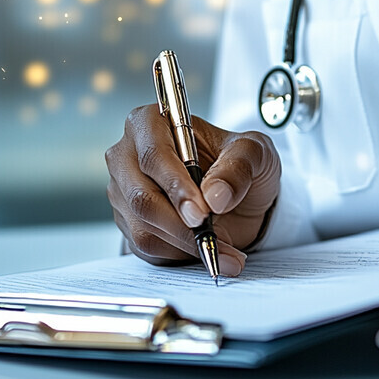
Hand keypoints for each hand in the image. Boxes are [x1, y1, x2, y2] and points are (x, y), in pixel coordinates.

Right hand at [106, 104, 279, 274]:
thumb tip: (215, 196)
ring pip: (143, 227)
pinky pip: (146, 247)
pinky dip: (179, 255)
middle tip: (214, 238)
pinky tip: (206, 249)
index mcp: (152, 123)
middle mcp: (128, 155)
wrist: (242, 193)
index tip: (202, 213)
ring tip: (224, 248)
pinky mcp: (129, 223)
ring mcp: (124, 191)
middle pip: (141, 197)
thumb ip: (238, 167)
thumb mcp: (254, 152)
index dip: (176, 187)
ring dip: (186, 244)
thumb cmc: (241, 161)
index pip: (154, 156)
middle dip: (180, 223)